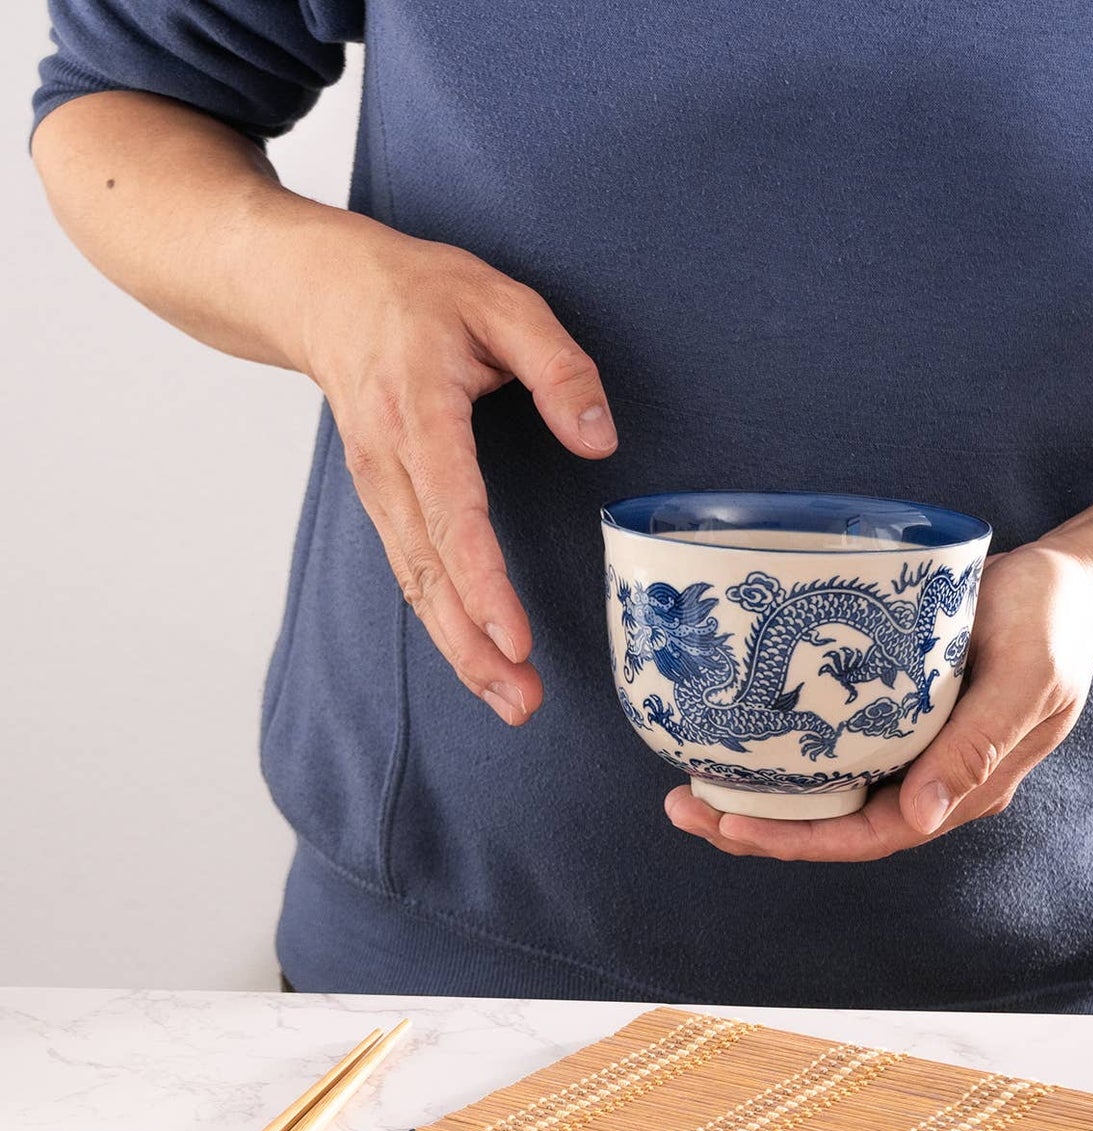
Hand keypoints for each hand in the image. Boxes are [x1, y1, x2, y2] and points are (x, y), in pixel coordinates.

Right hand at [298, 219, 616, 724]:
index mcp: (419, 414)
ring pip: (416, 584)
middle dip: (474, 647)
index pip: (452, 514)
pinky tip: (479, 660)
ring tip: (510, 701)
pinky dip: (445, 622)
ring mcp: (379, 488)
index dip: (482, 582)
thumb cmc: (415, 292)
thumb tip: (598, 437)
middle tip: (521, 703)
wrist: (318, 289)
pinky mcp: (384, 503)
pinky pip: (413, 572)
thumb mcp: (501, 300)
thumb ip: (557, 364)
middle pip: (429, 573)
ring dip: (460, 650)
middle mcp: (388, 464)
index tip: (513, 639)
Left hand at [664, 544, 1092, 859]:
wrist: (1067, 585)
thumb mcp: (1027, 679)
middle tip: (683, 807)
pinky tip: (739, 738)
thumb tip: (922, 817)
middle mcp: (929, 780)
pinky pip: (833, 748)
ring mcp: (910, 749)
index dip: (798, 840)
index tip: (732, 825)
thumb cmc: (1051, 625)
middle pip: (834, 826)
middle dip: (758, 828)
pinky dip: (784, 751)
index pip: (870, 836)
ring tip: (689, 783)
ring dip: (761, 796)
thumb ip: (978, 746)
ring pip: (826, 792)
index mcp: (962, 787)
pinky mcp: (894, 713)